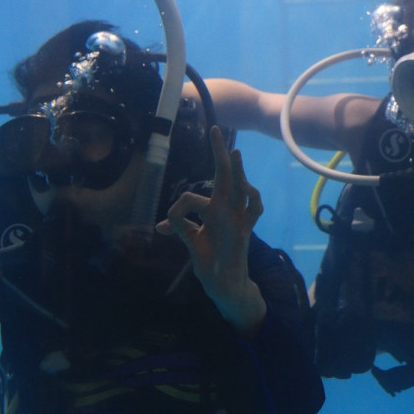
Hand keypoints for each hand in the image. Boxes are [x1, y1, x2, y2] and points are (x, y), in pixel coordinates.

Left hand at [156, 126, 266, 336]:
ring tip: (234, 152)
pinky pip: (253, 210)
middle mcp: (225, 209)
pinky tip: (245, 186)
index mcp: (212, 210)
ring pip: (239, 187)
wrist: (223, 285)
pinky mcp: (245, 231)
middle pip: (224, 175)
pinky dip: (252, 197)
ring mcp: (236, 218)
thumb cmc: (209, 261)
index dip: (178, 207)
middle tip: (214, 128)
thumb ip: (180, 229)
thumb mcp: (191, 242)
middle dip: (219, 152)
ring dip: (237, 170)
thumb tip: (159, 226)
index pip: (196, 194)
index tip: (163, 229)